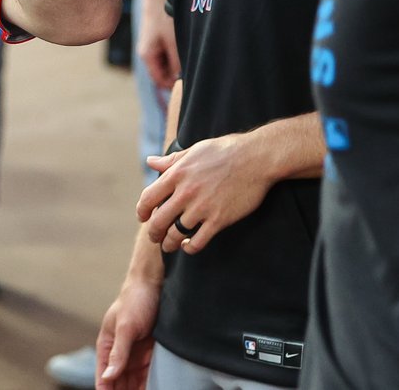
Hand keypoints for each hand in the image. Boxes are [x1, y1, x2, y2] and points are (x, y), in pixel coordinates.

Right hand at [95, 278, 158, 388]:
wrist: (156, 285)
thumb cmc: (135, 301)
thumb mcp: (125, 327)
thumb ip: (117, 353)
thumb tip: (108, 376)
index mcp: (106, 345)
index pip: (103, 375)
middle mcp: (120, 353)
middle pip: (117, 382)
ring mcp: (135, 354)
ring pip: (132, 382)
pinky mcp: (150, 354)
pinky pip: (148, 376)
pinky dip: (148, 385)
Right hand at [136, 0, 178, 90]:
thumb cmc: (165, 19)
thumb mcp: (174, 43)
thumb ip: (176, 63)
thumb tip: (179, 79)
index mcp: (147, 56)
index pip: (159, 80)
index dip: (172, 85)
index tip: (187, 85)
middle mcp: (146, 53)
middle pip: (161, 73)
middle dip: (174, 74)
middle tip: (190, 70)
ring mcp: (150, 47)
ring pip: (163, 64)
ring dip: (174, 65)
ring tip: (186, 56)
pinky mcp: (154, 41)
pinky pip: (164, 55)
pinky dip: (172, 56)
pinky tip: (181, 48)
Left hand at [137, 133, 270, 253]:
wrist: (256, 158)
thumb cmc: (225, 151)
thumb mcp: (193, 151)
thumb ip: (170, 161)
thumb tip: (150, 162)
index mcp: (176, 174)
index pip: (148, 198)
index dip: (142, 211)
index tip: (142, 218)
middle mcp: (185, 193)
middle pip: (159, 220)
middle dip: (154, 232)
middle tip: (154, 237)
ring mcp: (202, 207)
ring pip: (176, 233)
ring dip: (169, 243)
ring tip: (169, 246)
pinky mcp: (219, 219)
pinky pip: (199, 241)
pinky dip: (190, 247)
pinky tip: (188, 246)